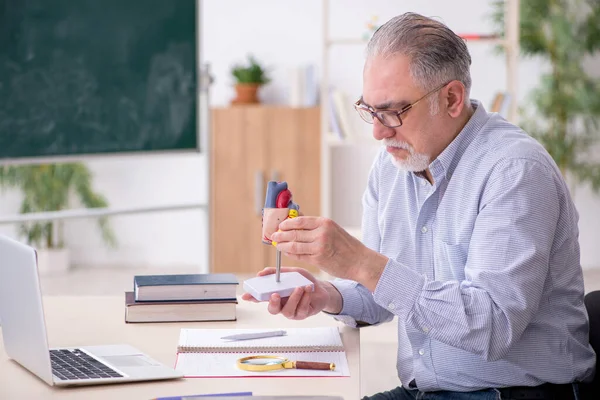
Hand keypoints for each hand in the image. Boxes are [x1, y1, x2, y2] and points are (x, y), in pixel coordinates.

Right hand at [241, 267, 336, 318]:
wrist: (321, 288)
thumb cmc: (303, 281)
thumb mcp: (291, 273)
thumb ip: (277, 272)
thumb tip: (262, 272)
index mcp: (276, 295)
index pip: (261, 298)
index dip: (253, 298)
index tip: (246, 295)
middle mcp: (282, 305)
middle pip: (272, 310)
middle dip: (273, 303)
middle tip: (276, 294)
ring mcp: (292, 312)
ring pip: (287, 310)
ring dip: (293, 298)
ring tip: (299, 287)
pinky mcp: (302, 314)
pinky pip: (301, 309)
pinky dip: (305, 298)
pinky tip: (308, 290)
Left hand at [270, 217, 387, 287]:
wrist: (360, 261)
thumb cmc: (347, 246)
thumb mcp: (333, 229)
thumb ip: (316, 226)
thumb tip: (297, 219)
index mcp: (324, 223)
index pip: (300, 220)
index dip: (287, 223)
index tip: (280, 225)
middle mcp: (321, 233)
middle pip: (294, 232)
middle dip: (281, 234)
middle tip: (273, 235)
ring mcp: (319, 246)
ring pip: (294, 244)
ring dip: (283, 245)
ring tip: (277, 245)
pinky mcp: (318, 259)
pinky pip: (299, 255)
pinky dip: (290, 253)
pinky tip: (286, 252)